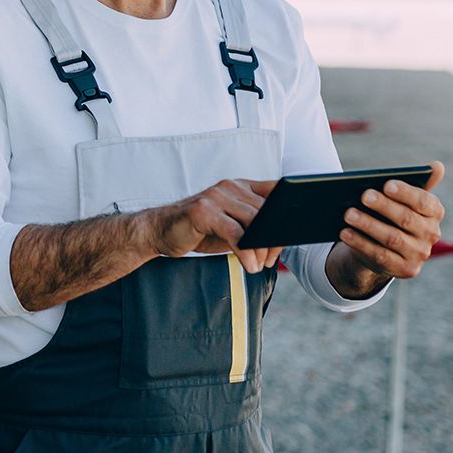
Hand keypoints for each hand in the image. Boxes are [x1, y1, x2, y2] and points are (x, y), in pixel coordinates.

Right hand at [145, 178, 283, 273]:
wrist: (158, 231)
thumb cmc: (198, 231)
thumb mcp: (230, 226)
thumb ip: (253, 225)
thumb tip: (282, 240)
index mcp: (239, 186)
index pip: (275, 192)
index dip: (289, 212)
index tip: (294, 234)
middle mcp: (229, 186)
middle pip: (267, 212)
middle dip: (274, 240)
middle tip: (270, 260)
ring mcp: (215, 196)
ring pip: (254, 222)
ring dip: (261, 249)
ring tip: (259, 265)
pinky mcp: (203, 210)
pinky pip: (236, 233)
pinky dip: (246, 252)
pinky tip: (248, 265)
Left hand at [338, 161, 445, 279]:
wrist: (382, 246)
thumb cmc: (390, 214)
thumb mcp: (401, 199)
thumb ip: (417, 182)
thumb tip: (438, 166)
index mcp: (434, 212)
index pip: (424, 202)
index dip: (406, 193)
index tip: (387, 184)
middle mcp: (431, 234)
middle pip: (406, 219)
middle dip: (384, 207)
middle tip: (363, 196)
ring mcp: (419, 254)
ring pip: (392, 238)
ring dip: (368, 225)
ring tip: (348, 214)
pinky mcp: (406, 269)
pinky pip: (381, 256)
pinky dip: (361, 243)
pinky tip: (345, 233)